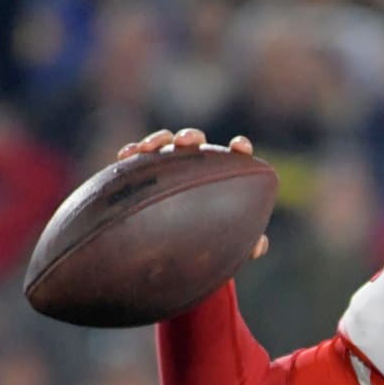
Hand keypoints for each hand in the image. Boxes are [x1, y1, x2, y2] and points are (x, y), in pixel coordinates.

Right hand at [116, 128, 268, 260]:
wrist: (180, 243)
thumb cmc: (212, 238)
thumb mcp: (231, 243)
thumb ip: (248, 243)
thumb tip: (258, 247)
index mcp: (224, 175)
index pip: (236, 156)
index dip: (240, 148)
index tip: (239, 147)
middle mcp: (198, 164)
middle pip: (197, 143)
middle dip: (191, 137)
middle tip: (185, 141)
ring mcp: (172, 164)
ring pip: (166, 144)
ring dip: (159, 140)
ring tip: (148, 148)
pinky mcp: (149, 171)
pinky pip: (140, 159)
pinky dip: (133, 153)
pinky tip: (125, 156)